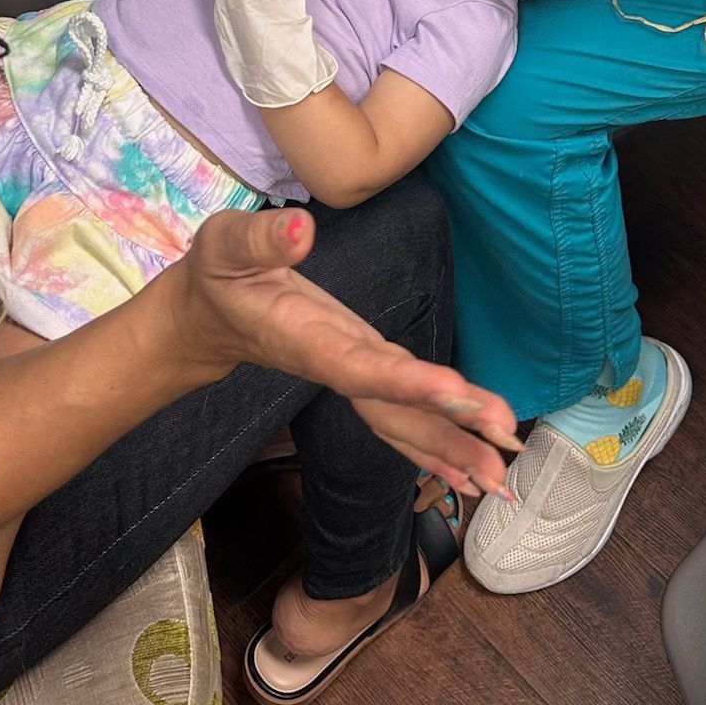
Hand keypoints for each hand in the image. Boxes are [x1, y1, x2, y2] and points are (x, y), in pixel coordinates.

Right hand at [169, 206, 520, 494]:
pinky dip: (435, 442)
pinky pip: (399, 413)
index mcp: (304, 338)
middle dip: (445, 429)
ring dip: (452, 444)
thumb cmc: (217, 276)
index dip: (405, 381)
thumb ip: (260, 240)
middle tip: (501, 446)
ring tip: (501, 475)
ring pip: (401, 417)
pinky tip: (469, 470)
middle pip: (391, 406)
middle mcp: (333, 364)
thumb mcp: (225, 245)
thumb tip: (300, 230)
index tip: (455, 393)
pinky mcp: (360, 366)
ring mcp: (349, 370)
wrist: (204, 318)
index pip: (358, 365)